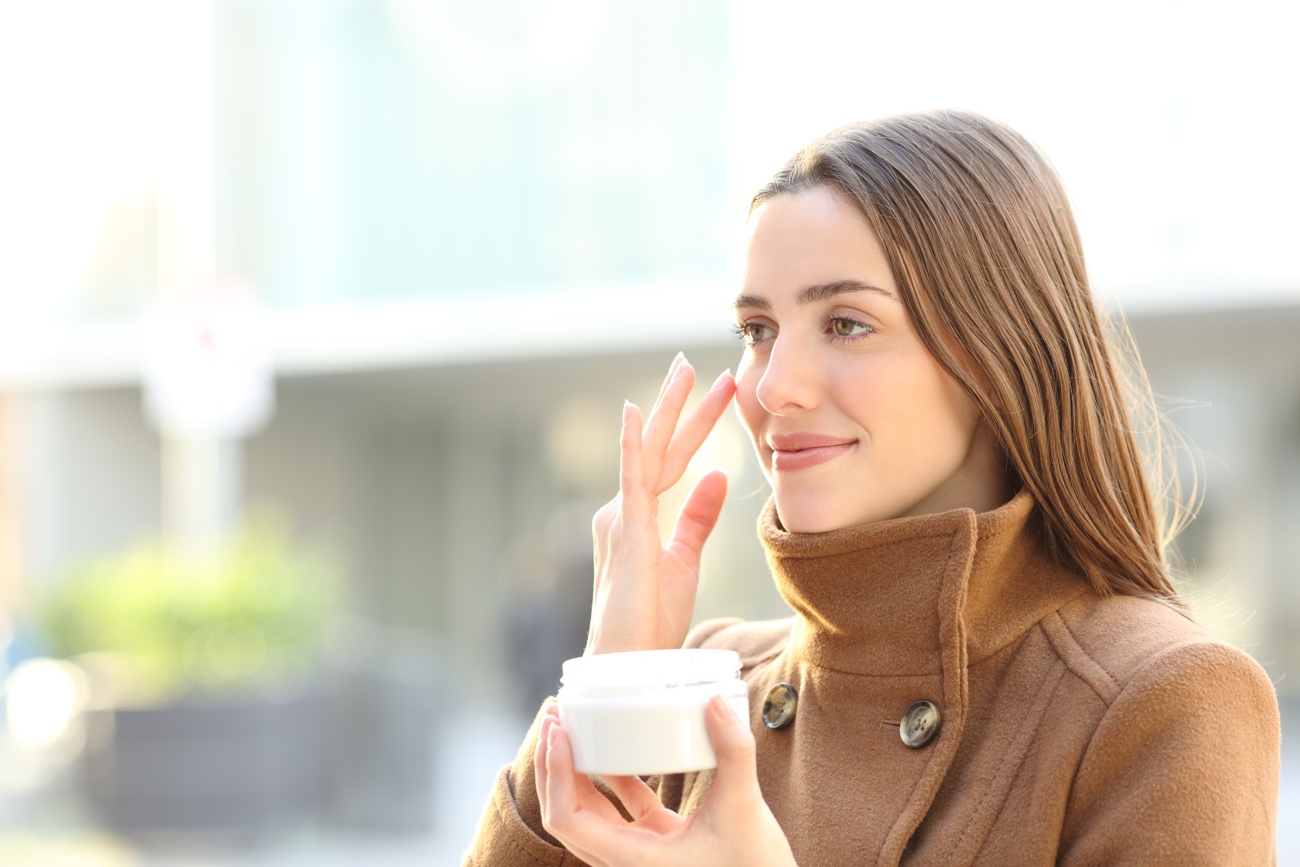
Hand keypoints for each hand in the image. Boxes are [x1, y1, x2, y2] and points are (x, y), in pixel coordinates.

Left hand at [535, 696, 796, 866]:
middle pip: (566, 816)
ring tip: (573, 727)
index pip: (568, 820)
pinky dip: (613, 782)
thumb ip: (733, 754)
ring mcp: (641, 856)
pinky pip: (623, 813)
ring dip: (576, 773)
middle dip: (554, 766)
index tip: (559, 732)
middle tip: (556, 716)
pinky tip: (615, 750)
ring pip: (591, 814)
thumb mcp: (745, 809)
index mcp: (634, 862)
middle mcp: (627, 863)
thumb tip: (715, 702)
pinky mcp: (660, 846)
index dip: (556, 774)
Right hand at [586, 353, 735, 655]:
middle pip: (658, 447)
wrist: (629, 662)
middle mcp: (623, 510)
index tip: (719, 393)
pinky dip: (631, 444)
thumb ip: (697, 517)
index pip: (672, 460)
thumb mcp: (684, 561)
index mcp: (639, 517)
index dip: (695, 425)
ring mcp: (621, 518)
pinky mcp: (626, 532)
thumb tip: (716, 475)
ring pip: (648, 452)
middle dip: (679, 404)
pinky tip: (633, 413)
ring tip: (682, 371)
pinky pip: (630, 479)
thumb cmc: (651, 619)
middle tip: (692, 362)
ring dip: (666, 410)